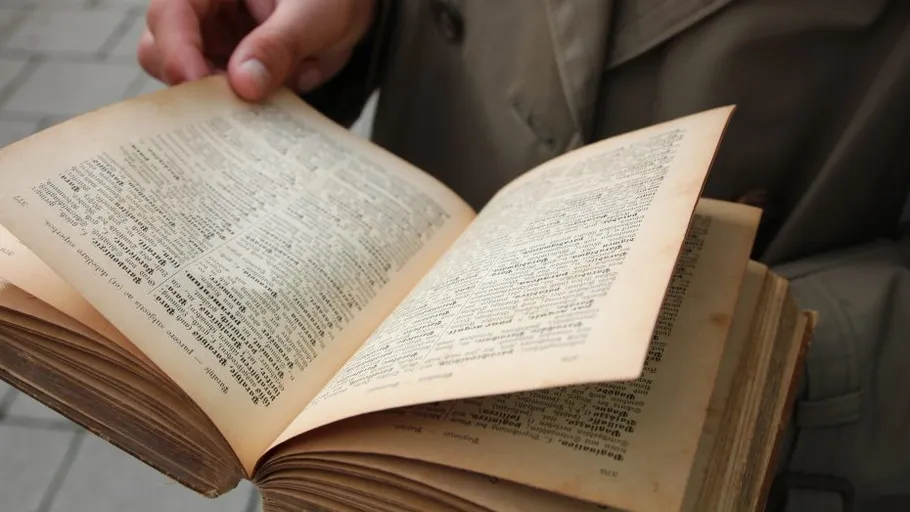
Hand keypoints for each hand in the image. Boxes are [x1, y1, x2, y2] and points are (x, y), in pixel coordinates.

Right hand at [138, 0, 376, 100]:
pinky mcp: (230, 75)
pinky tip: (278, 103)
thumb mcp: (314, 14)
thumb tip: (243, 85)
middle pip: (160, 51)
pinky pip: (221, 102)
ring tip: (274, 96)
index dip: (177, 51)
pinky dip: (245, 112)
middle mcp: (201, 13)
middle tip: (235, 107)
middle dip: (194, 84)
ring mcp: (212, 46)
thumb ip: (280, 45)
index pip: (171, 13)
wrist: (349, 12)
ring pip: (188, 84)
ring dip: (224, 101)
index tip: (200, 87)